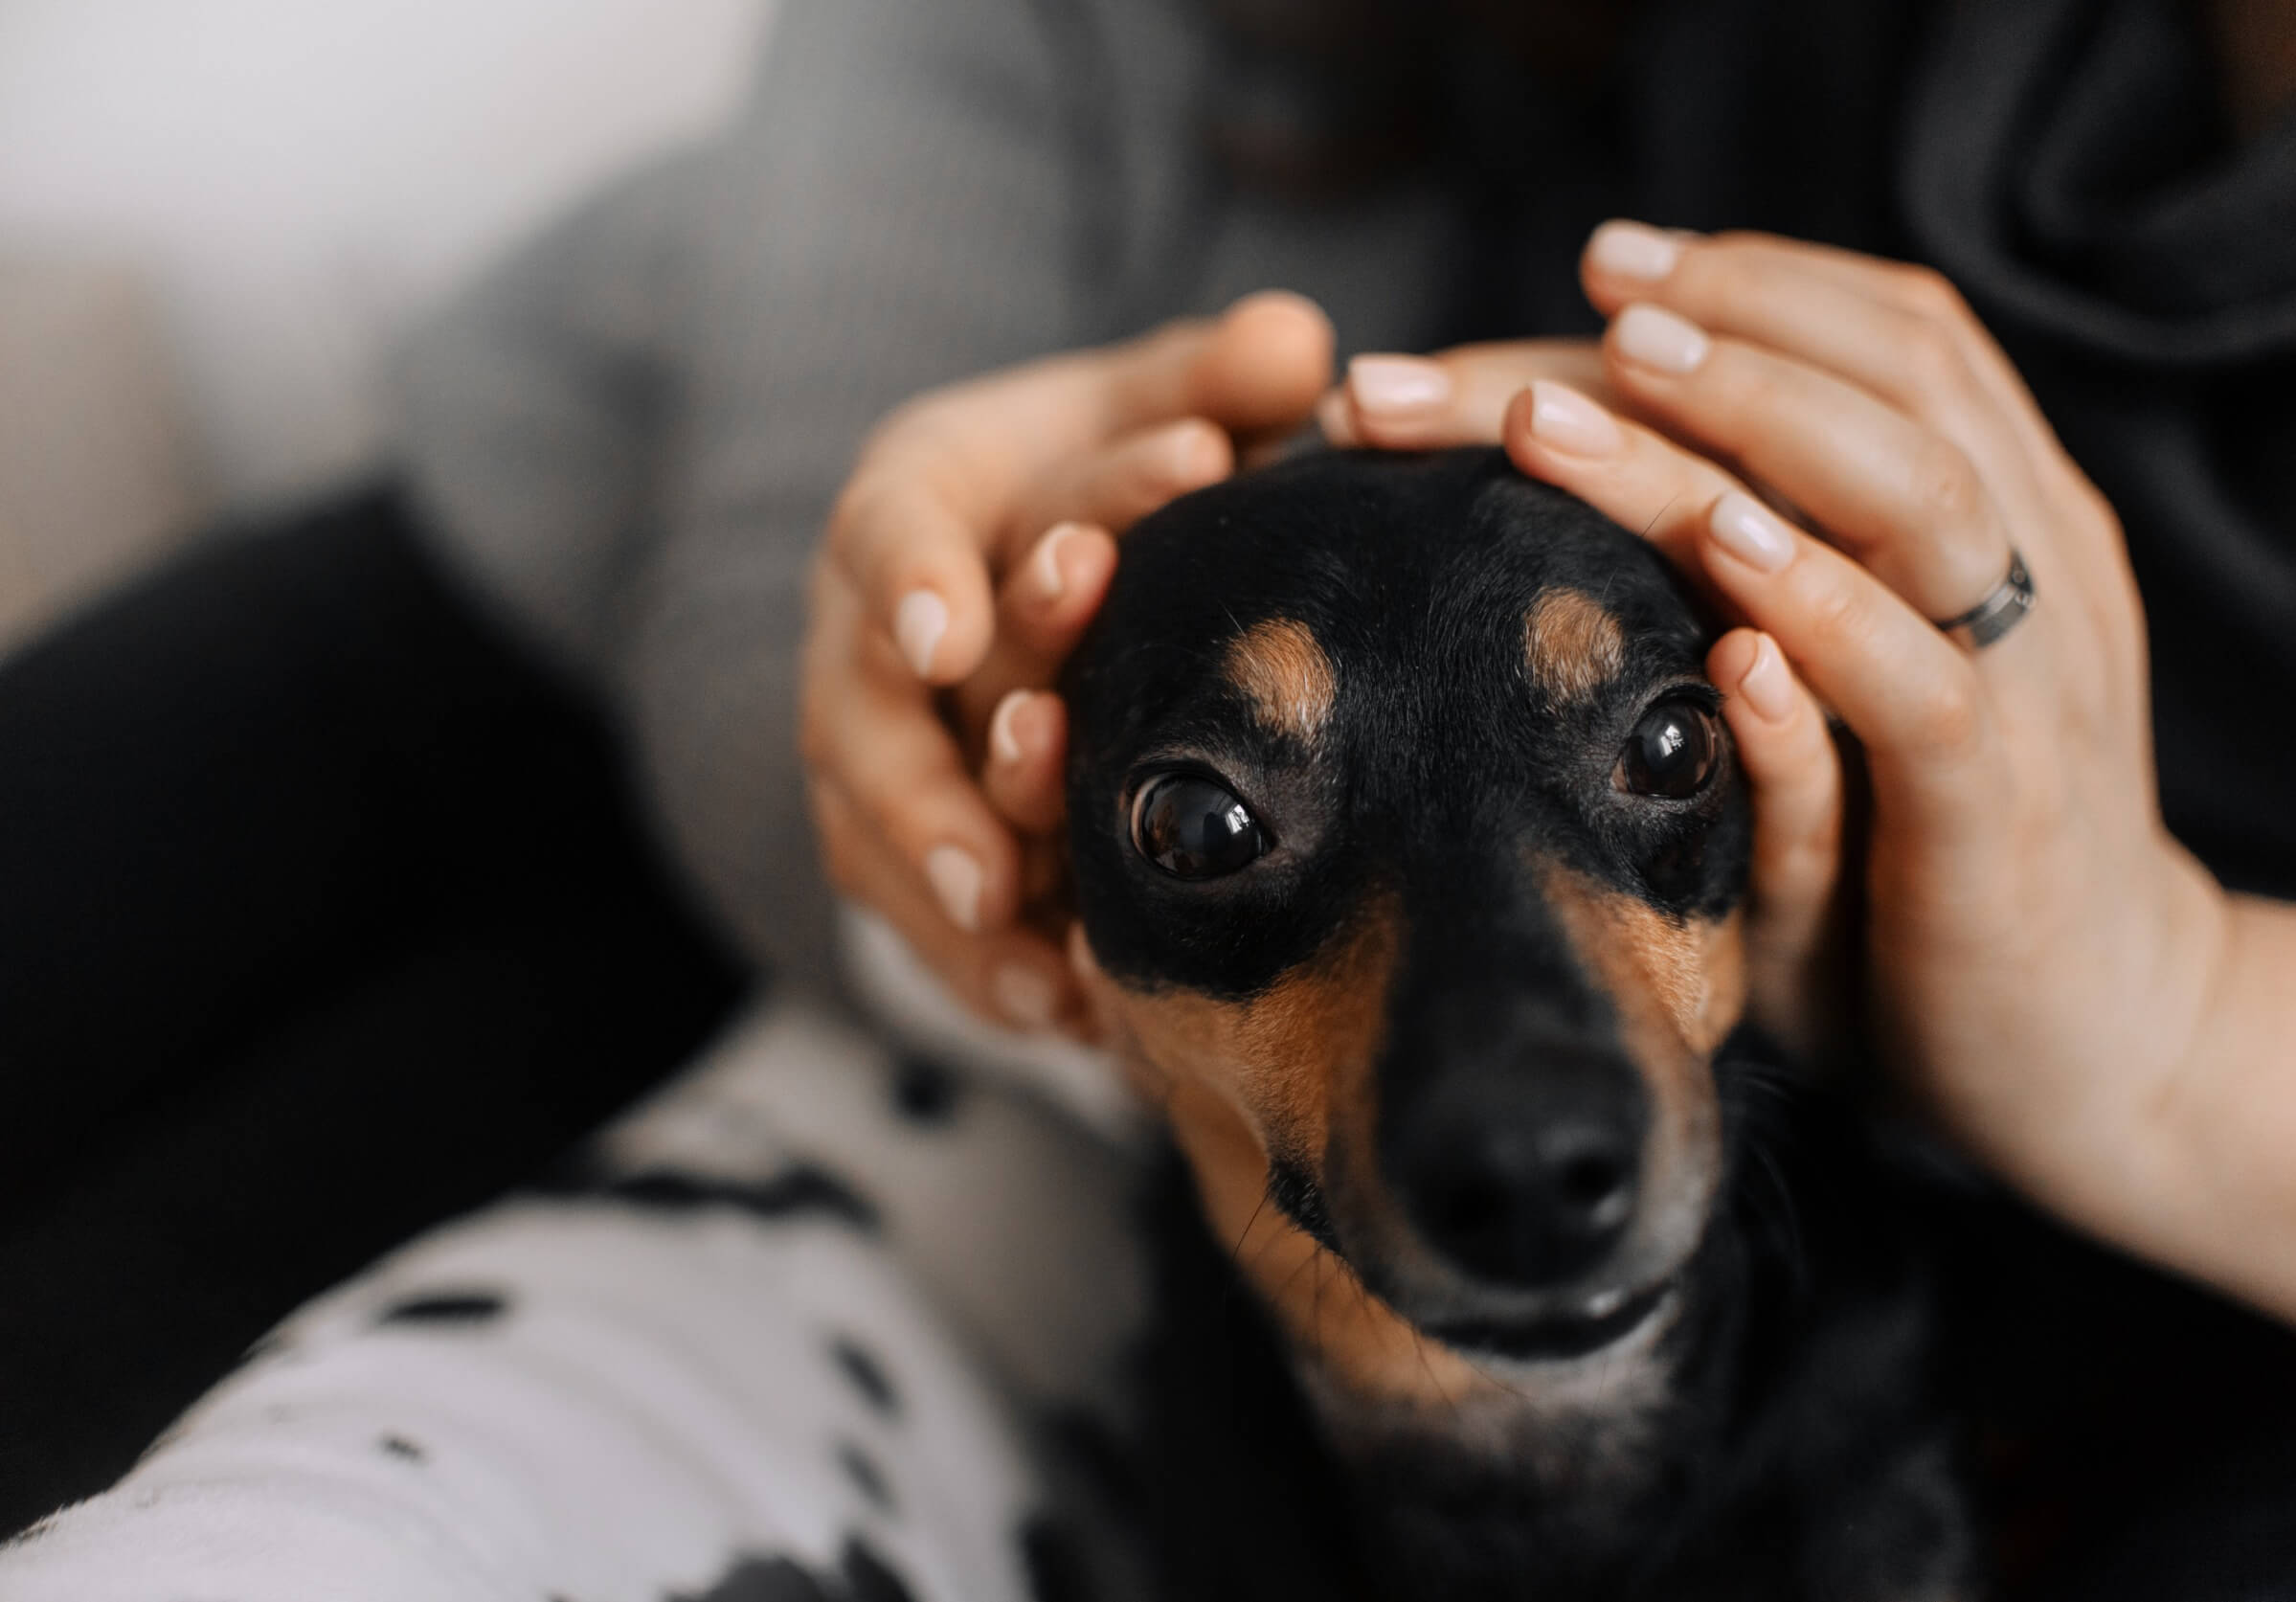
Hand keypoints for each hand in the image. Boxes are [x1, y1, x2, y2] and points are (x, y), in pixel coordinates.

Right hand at [801, 292, 1334, 1035]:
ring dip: (956, 908)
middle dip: (927, 794)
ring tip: (1040, 974)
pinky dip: (983, 967)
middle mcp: (864, 633)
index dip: (911, 583)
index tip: (946, 634)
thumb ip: (1209, 380)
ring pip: (878, 834)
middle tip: (999, 863)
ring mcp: (868, 743)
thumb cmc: (1096, 470)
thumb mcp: (1144, 404)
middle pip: (863, 721)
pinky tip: (1060, 1018)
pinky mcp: (895, 830)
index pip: (890, 532)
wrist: (1024, 549)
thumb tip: (1299, 342)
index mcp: (910, 501)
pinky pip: (916, 910)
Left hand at [1328, 226, 2229, 1238]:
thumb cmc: (1920, 852)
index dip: (1756, 286)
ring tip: (1610, 380)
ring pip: (1910, 501)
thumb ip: (1764, 585)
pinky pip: (1917, 692)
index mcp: (1999, 520)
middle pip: (1890, 382)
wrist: (2095, 1045)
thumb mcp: (1847, 695)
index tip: (1606, 261)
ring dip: (1750, 426)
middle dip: (1724, 326)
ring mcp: (2028, 686)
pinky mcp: (1998, 815)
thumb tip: (1583, 463)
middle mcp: (2029, 569)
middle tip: (1585, 286)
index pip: (1885, 345)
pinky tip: (1716, 559)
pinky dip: (1820, 610)